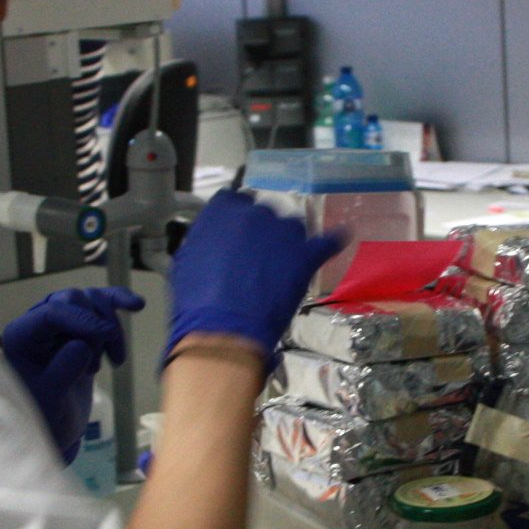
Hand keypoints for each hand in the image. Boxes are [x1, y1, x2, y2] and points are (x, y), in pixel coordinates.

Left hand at [1, 286, 144, 460]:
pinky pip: (100, 303)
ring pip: (91, 300)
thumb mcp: (50, 400)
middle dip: (95, 329)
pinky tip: (137, 304)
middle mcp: (38, 322)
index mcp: (21, 336)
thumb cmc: (46, 415)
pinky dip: (119, 301)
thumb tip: (81, 344)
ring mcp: (60, 321)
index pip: (52, 312)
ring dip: (111, 327)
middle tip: (97, 367)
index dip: (82, 319)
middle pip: (73, 300)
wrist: (58, 426)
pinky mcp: (81, 325)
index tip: (107, 336)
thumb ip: (61, 371)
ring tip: (115, 361)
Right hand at [165, 191, 341, 365]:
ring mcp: (284, 232)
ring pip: (293, 226)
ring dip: (288, 240)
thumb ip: (207, 240)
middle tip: (257, 256)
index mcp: (223, 210)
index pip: (235, 200)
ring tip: (283, 263)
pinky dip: (333, 239)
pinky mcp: (306, 254)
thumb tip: (217, 239)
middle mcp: (255, 212)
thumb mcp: (189, 260)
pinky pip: (328, 241)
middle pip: (265, 212)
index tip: (238, 234)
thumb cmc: (197, 299)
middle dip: (262, 230)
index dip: (238, 218)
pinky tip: (340, 236)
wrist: (224, 328)